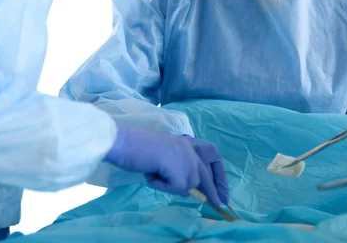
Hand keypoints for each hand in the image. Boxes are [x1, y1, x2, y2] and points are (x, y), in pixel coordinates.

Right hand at [104, 125, 226, 206]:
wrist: (125, 142)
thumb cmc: (137, 148)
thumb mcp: (163, 157)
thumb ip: (176, 167)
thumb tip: (189, 189)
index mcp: (185, 143)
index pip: (208, 158)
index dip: (215, 176)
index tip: (221, 192)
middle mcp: (189, 149)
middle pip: (205, 175)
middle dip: (213, 192)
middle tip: (220, 204)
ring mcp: (185, 158)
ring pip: (188, 185)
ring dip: (171, 186)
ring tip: (154, 174)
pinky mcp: (179, 169)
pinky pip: (175, 189)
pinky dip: (162, 186)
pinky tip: (152, 174)